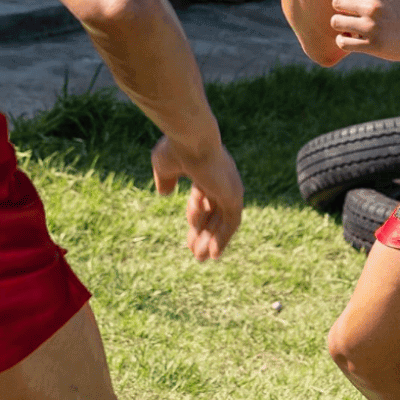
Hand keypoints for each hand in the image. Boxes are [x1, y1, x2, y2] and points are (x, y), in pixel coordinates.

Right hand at [151, 137, 243, 260]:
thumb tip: (164, 193)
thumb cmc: (176, 148)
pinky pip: (232, 222)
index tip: (188, 239)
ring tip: (200, 259)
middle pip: (215, 212)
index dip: (196, 219)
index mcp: (207, 169)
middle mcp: (222, 178)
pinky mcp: (234, 195)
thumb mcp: (165, 166)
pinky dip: (223, 238)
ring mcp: (230, 187)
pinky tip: (214, 254)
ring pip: (223, 220)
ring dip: (212, 240)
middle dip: (204, 233)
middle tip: (195, 254)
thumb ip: (165, 179)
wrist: (190, 140)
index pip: (205, 199)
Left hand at [327, 0, 399, 61]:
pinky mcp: (373, 45)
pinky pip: (343, 43)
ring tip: (347, 27)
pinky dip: (342, 41)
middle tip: (346, 13)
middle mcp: (373, 6)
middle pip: (336, 3)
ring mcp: (372, 27)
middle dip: (339, 8)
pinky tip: (350, 40)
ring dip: (340, 25)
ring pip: (336, 22)